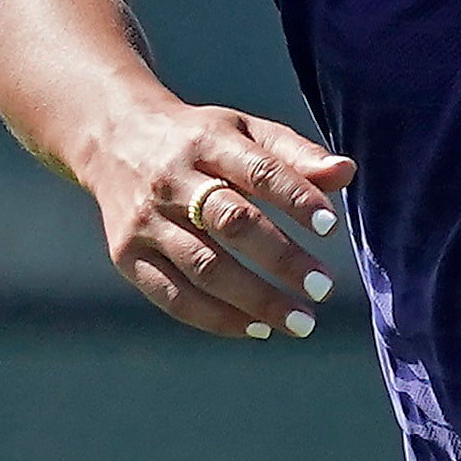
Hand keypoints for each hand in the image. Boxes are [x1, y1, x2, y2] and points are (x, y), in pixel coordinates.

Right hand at [89, 105, 357, 338]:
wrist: (114, 139)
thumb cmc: (199, 141)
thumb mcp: (244, 132)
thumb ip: (294, 155)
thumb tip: (346, 172)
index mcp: (206, 141)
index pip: (257, 170)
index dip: (295, 198)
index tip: (330, 227)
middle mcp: (171, 180)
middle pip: (231, 223)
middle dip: (281, 259)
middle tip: (324, 288)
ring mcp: (145, 220)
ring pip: (204, 267)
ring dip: (256, 300)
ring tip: (301, 321)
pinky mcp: (126, 255)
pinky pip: (173, 296)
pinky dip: (216, 318)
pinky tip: (256, 329)